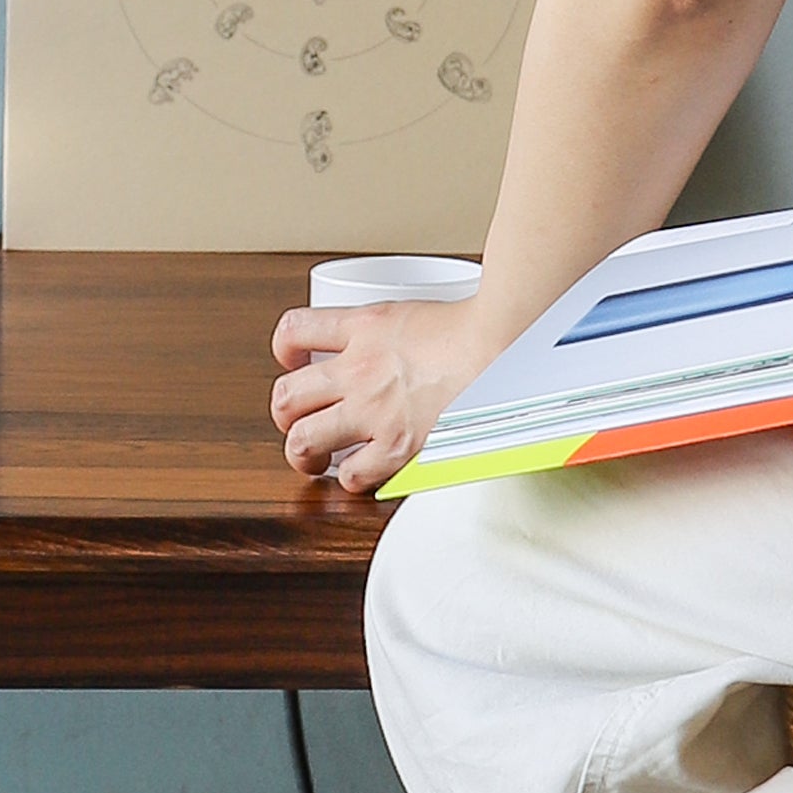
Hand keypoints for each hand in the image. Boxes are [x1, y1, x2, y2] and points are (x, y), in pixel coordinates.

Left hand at [269, 298, 489, 494]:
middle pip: (285, 396)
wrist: (507, 342)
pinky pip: (353, 475)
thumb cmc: (479, 326)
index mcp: (364, 327)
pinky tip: (363, 473)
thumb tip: (399, 338)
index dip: (285, 350)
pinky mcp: (397, 445)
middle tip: (298, 421)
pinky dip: (353, 479)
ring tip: (313, 458)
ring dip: (302, 453)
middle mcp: (359, 370)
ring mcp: (374, 411)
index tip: (293, 361)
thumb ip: (393, 328)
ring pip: (302, 440)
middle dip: (285, 414)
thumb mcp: (417, 312)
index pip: (294, 331)